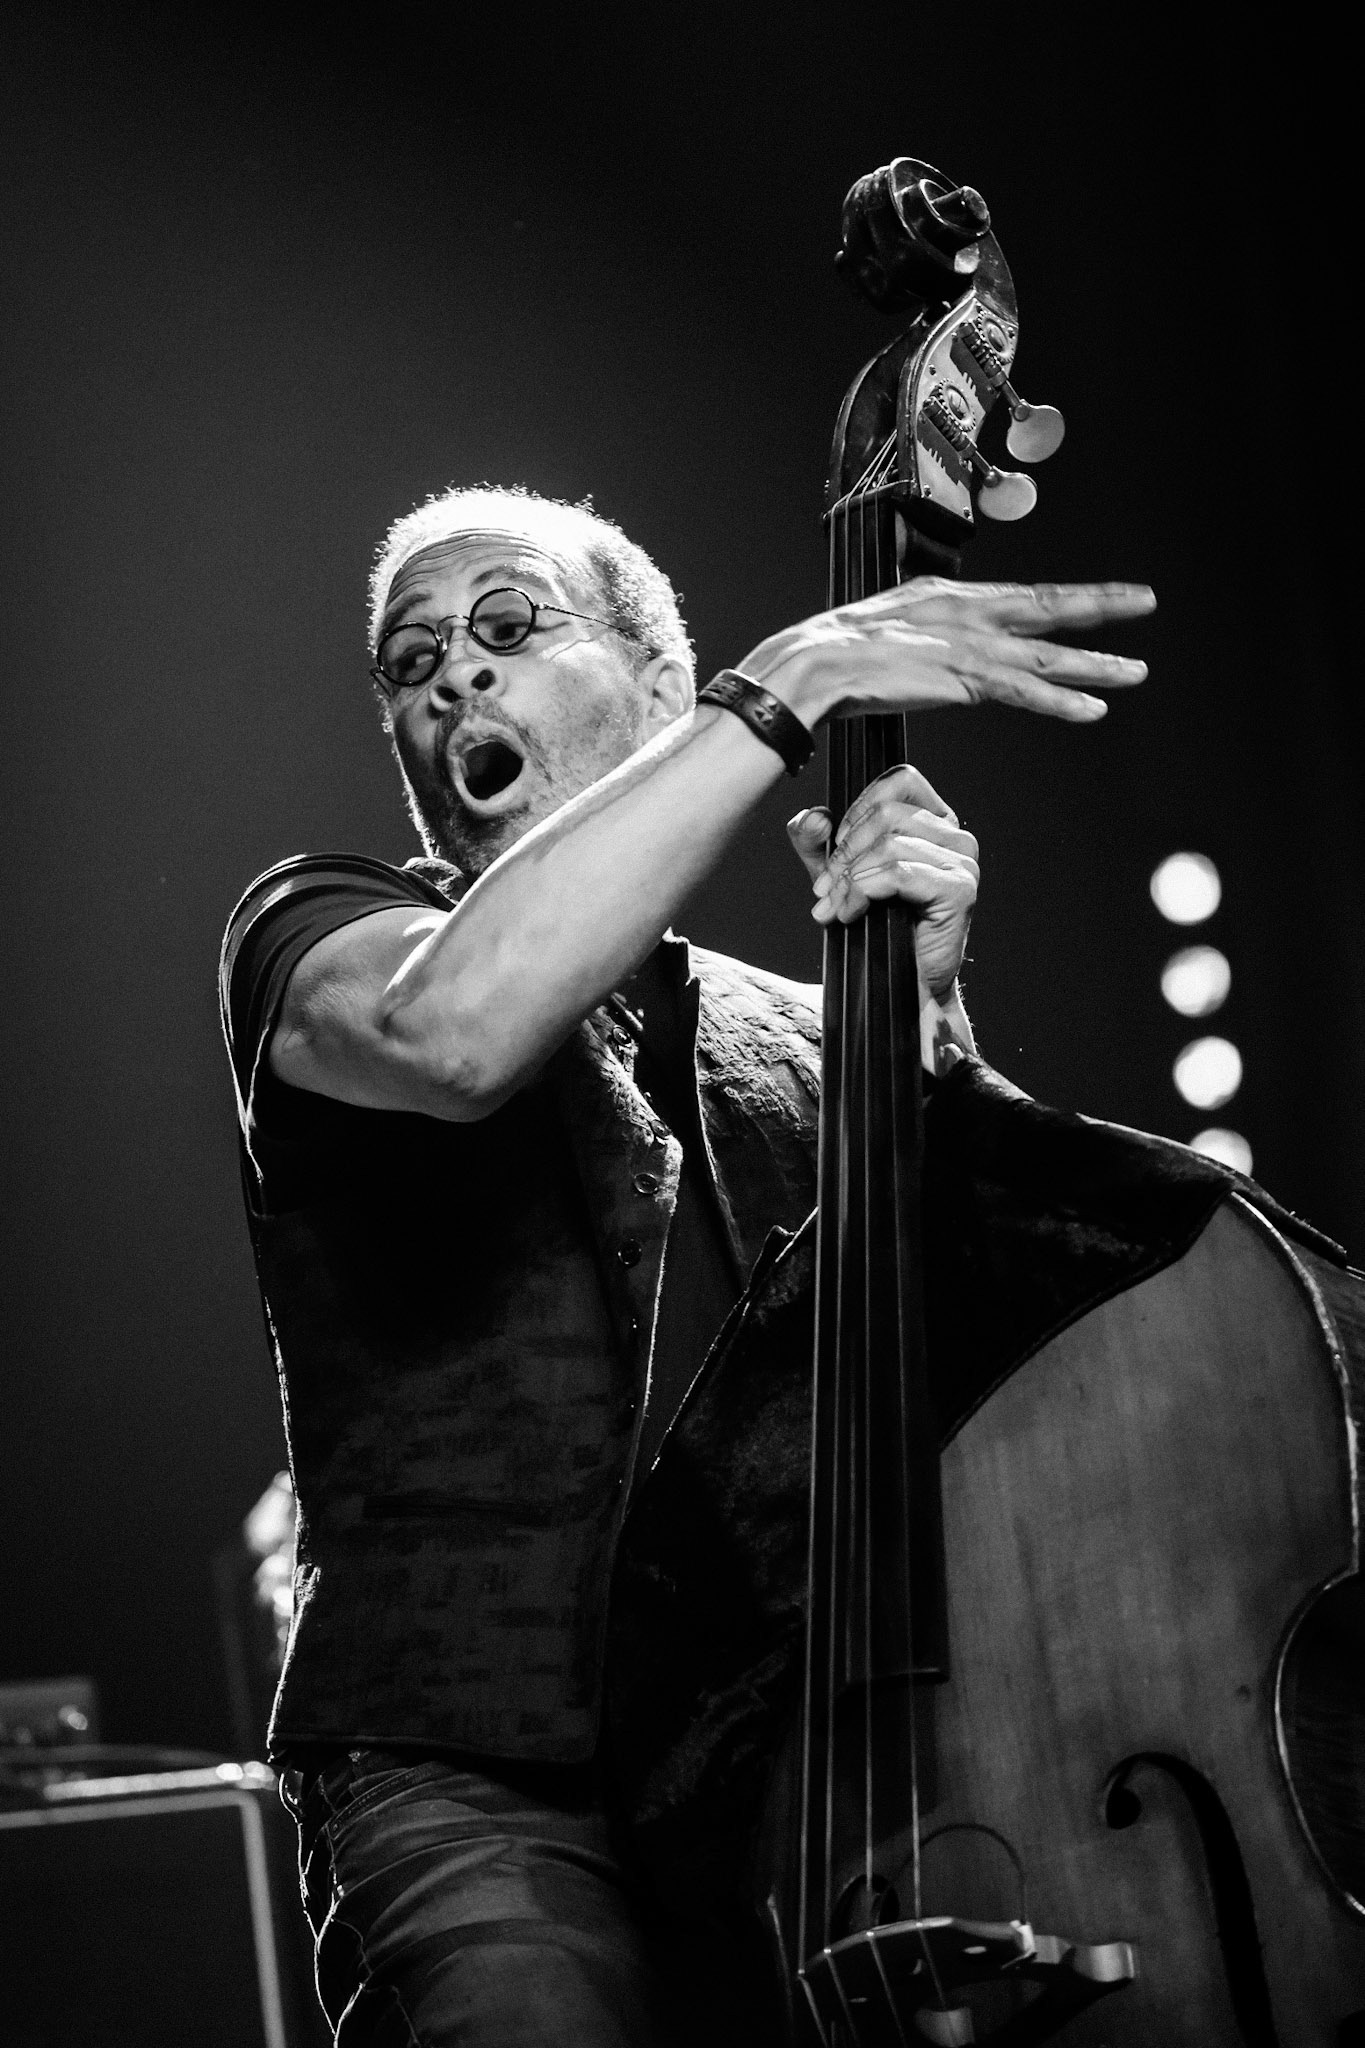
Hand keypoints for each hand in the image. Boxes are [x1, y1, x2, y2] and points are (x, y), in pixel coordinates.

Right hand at [743, 578, 1153, 727]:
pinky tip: (1093, 710)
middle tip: (1145, 600)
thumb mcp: (886, 634)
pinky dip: (1060, 702)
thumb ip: (919, 639)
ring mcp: (969, 645)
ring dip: (1096, 666)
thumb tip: (927, 653)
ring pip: (1047, 656)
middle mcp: (967, 612)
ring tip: (1138, 672)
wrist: (813, 666)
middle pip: (1048, 607)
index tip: (1098, 597)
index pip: (1019, 598)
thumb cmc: (835, 657)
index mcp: (948, 597)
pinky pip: (1024, 693)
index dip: (1064, 597)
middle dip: (1101, 605)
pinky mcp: (964, 678)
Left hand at [787, 764, 978, 998]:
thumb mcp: (834, 873)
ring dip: (850, 878)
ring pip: (890, 844)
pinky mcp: (959, 889)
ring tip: (832, 907)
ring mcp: (963, 861)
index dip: (860, 807)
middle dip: (845, 851)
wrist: (896, 980)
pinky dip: (863, 892)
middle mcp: (956, 835)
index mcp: (934, 821)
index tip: (835, 846)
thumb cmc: (873, 923)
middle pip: (888, 813)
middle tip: (824, 888)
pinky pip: (898, 873)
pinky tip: (849, 914)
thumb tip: (814, 818)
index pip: (900, 780)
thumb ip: (815, 840)